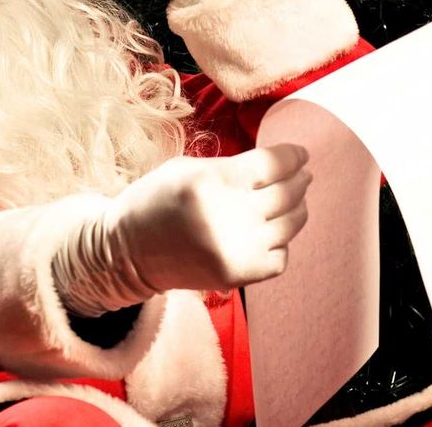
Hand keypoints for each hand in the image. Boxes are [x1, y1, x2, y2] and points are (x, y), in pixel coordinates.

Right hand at [110, 144, 312, 291]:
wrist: (128, 252)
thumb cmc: (157, 200)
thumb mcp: (187, 168)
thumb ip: (232, 166)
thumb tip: (278, 165)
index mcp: (213, 180)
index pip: (274, 164)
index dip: (294, 156)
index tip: (301, 155)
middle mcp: (229, 214)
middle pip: (287, 193)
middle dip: (300, 180)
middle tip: (304, 175)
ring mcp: (236, 249)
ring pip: (290, 225)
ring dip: (298, 209)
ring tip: (297, 201)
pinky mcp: (238, 275)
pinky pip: (280, 257)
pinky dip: (282, 244)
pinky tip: (275, 234)